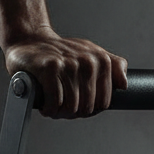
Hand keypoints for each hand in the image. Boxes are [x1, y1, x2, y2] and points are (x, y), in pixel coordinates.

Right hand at [4, 31, 128, 117]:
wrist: (30, 40)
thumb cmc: (59, 52)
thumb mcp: (90, 53)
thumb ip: (112, 65)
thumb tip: (124, 84)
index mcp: (101, 60)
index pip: (103, 103)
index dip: (89, 110)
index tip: (77, 104)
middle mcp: (88, 62)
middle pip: (87, 108)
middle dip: (72, 112)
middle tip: (62, 106)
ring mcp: (69, 64)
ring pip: (71, 108)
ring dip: (59, 112)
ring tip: (53, 105)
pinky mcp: (50, 68)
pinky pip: (55, 103)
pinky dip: (49, 109)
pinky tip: (45, 104)